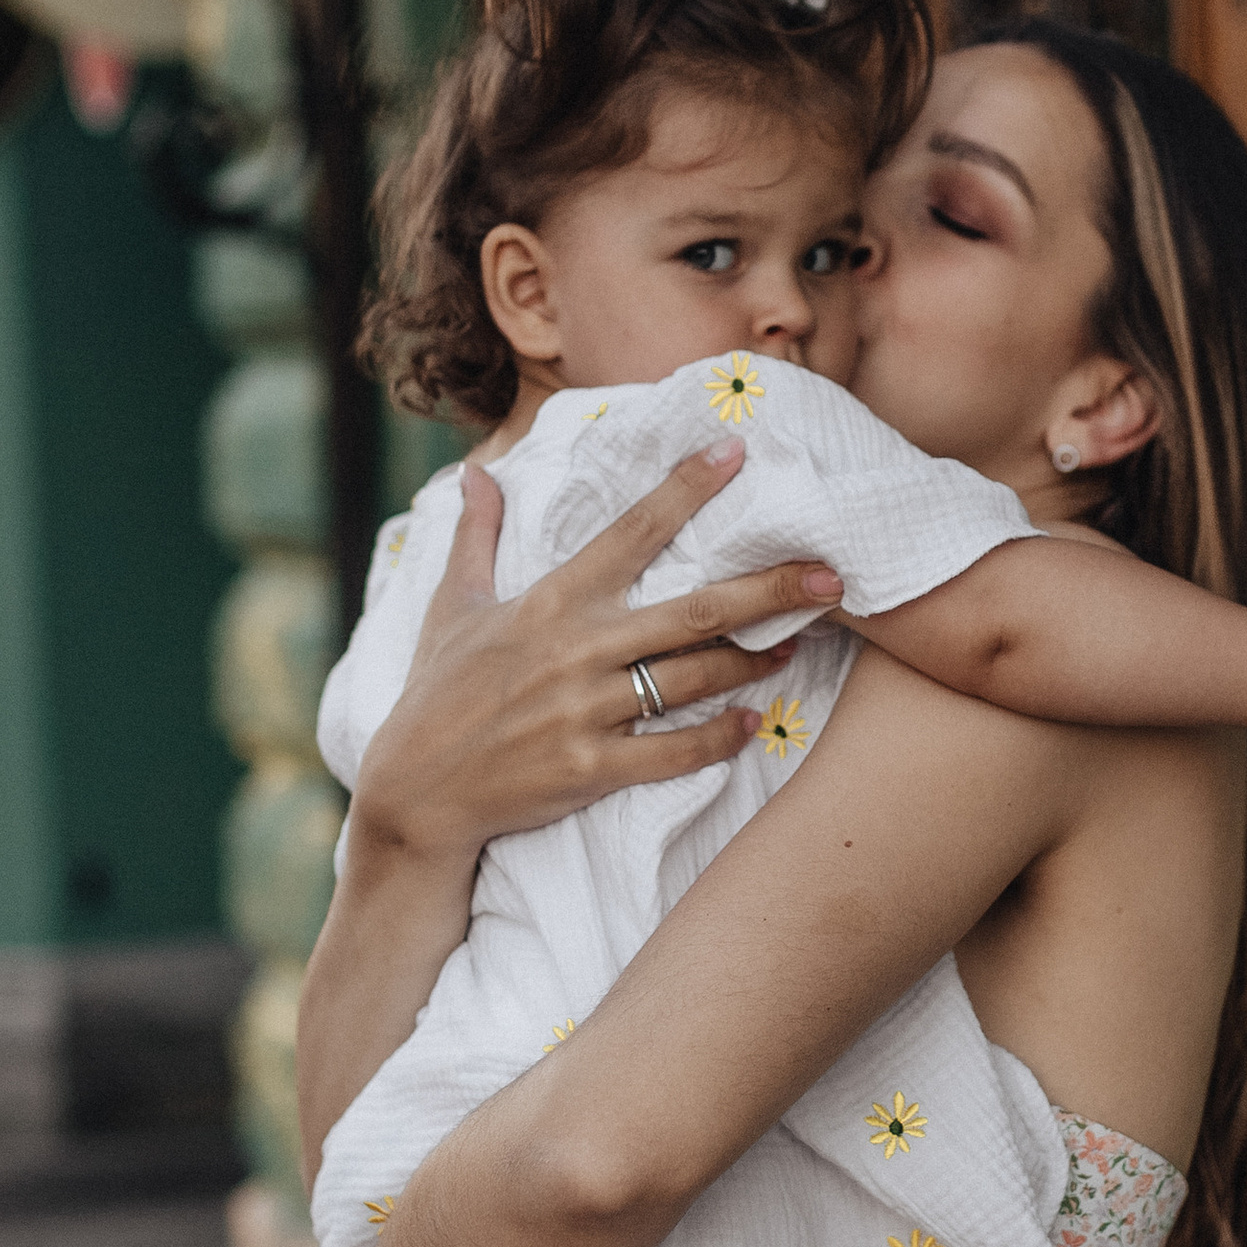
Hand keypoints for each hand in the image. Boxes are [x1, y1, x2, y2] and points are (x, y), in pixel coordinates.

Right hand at [345, 442, 844, 869]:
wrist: (413, 793)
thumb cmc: (436, 695)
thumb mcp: (451, 607)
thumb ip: (475, 537)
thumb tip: (478, 474)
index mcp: (550, 602)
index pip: (632, 532)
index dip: (686, 489)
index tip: (736, 453)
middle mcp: (576, 650)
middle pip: (696, 610)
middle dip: (771, 590)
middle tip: (832, 576)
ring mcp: (586, 712)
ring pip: (695, 679)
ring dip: (756, 662)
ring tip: (798, 645)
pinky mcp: (590, 769)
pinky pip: (674, 751)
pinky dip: (720, 737)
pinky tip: (756, 722)